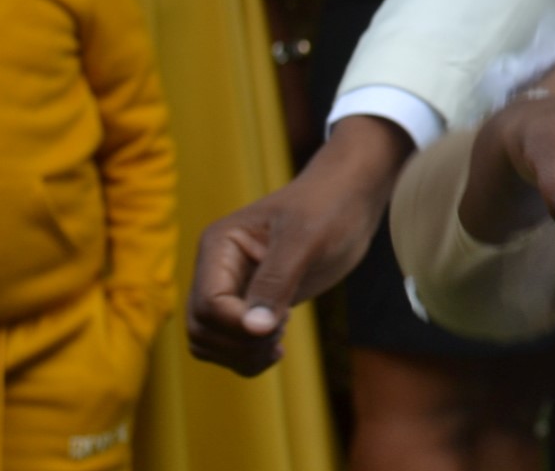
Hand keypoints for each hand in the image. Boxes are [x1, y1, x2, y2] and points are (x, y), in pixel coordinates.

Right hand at [187, 116, 411, 375]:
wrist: (352, 197)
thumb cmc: (329, 205)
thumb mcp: (306, 239)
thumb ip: (277, 282)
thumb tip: (254, 329)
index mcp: (219, 245)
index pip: (208, 304)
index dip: (238, 325)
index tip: (281, 323)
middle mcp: (217, 269)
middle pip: (202, 329)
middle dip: (240, 343)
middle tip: (283, 329)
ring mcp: (232, 287)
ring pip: (210, 342)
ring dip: (242, 354)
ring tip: (279, 339)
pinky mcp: (252, 303)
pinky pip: (230, 344)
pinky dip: (247, 356)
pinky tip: (276, 349)